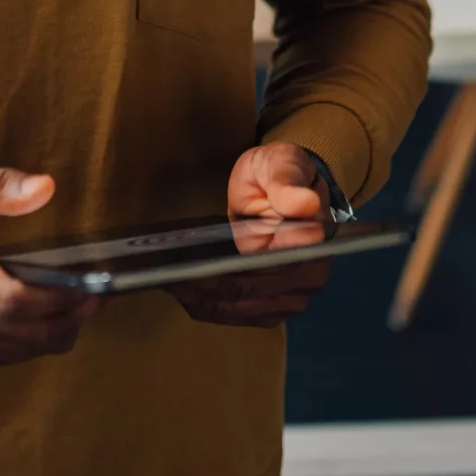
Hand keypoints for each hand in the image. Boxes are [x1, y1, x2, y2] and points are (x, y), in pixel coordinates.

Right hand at [0, 155, 98, 372]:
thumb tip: (45, 188)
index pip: (10, 300)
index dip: (56, 300)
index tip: (88, 286)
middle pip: (24, 333)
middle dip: (69, 319)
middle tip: (96, 296)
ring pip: (19, 351)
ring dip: (56, 333)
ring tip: (78, 306)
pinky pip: (6, 358)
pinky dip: (33, 343)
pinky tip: (46, 321)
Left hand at [169, 143, 332, 328]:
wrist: (288, 186)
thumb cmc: (282, 171)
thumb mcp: (283, 162)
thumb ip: (289, 181)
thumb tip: (306, 204)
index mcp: (315, 244)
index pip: (266, 269)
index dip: (225, 271)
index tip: (187, 266)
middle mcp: (309, 279)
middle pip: (246, 295)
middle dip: (201, 285)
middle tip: (160, 271)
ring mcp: (291, 298)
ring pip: (236, 309)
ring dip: (198, 298)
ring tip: (163, 278)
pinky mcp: (272, 306)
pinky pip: (234, 313)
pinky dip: (205, 304)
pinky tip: (179, 288)